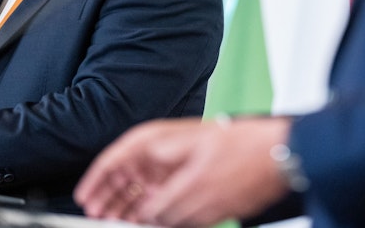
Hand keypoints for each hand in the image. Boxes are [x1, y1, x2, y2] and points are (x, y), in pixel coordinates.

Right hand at [75, 116, 292, 226]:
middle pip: (126, 174)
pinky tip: (148, 220)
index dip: (96, 181)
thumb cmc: (240, 158)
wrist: (279, 153)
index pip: (115, 160)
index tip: (85, 199)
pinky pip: (164, 192)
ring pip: (144, 186)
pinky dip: (153, 207)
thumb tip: (143, 220)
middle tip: (98, 218)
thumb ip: (163, 209)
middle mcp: (165, 151)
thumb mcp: (194, 192)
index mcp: (158, 143)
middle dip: (111, 197)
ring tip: (117, 223)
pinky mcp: (194, 174)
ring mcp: (179, 162)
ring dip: (130, 205)